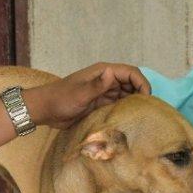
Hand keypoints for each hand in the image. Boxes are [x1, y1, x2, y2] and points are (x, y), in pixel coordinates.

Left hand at [25, 63, 150, 128]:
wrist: (46, 110)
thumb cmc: (60, 99)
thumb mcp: (79, 94)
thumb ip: (96, 85)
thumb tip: (112, 73)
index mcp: (103, 72)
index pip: (131, 73)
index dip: (142, 83)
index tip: (146, 99)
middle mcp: (107, 80)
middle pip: (132, 84)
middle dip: (141, 95)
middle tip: (146, 112)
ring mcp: (105, 92)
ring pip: (127, 96)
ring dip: (134, 104)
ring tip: (140, 117)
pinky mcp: (102, 103)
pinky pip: (119, 105)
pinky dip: (125, 111)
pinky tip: (129, 121)